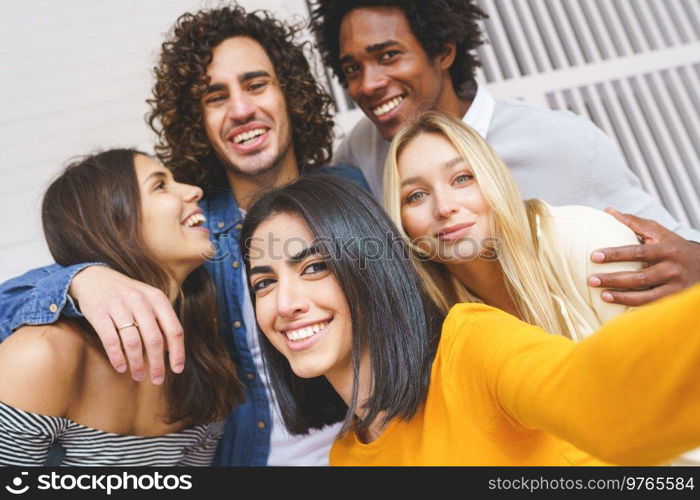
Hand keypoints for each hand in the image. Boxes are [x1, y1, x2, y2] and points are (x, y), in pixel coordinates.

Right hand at [69, 266, 184, 383]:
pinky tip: (121, 367)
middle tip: (157, 379)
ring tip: (139, 375)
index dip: (178, 353)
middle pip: (155, 339)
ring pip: (133, 342)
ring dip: (137, 363)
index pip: (174, 329)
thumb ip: (161, 321)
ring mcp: (119, 306)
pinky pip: (111, 340)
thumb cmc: (127, 296)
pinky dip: (118, 357)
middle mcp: (140, 300)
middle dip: (157, 363)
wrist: (94, 278)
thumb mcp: (149, 302)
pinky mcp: (99, 313)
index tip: (177, 370)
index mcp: (157, 298)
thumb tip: (172, 350)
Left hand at [587, 208, 699, 305]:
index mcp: (666, 249)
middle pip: (639, 277)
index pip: (637, 252)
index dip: (615, 255)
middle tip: (591, 280)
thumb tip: (607, 211)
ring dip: (622, 297)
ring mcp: (674, 287)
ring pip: (646, 296)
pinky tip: (618, 307)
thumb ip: (633, 222)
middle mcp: (672, 269)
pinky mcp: (674, 300)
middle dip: (613, 280)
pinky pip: (652, 306)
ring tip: (602, 295)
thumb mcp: (657, 231)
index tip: (594, 256)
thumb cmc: (672, 245)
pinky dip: (634, 308)